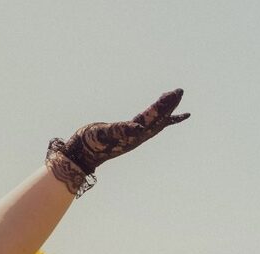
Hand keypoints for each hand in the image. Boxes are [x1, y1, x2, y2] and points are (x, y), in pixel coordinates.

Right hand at [47, 88, 190, 195]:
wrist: (81, 155)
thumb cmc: (89, 143)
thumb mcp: (103, 133)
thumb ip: (121, 130)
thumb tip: (139, 128)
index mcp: (132, 134)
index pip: (153, 117)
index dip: (164, 105)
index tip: (175, 93)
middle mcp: (137, 137)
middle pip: (158, 120)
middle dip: (169, 106)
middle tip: (179, 91)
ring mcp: (135, 138)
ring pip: (156, 124)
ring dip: (167, 113)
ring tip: (177, 104)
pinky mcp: (130, 138)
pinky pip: (149, 128)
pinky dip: (159, 122)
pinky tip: (164, 118)